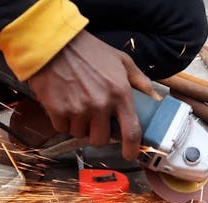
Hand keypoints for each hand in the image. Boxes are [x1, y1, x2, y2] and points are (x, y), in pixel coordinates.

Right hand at [28, 30, 155, 159]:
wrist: (53, 43)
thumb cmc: (89, 51)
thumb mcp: (121, 60)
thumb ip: (139, 80)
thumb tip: (154, 98)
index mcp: (120, 94)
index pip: (131, 131)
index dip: (131, 148)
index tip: (130, 154)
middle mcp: (101, 105)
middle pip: (100, 139)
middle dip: (97, 133)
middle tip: (94, 120)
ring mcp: (78, 109)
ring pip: (80, 134)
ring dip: (79, 125)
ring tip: (76, 105)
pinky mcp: (57, 110)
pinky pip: (62, 128)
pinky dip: (62, 120)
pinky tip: (63, 102)